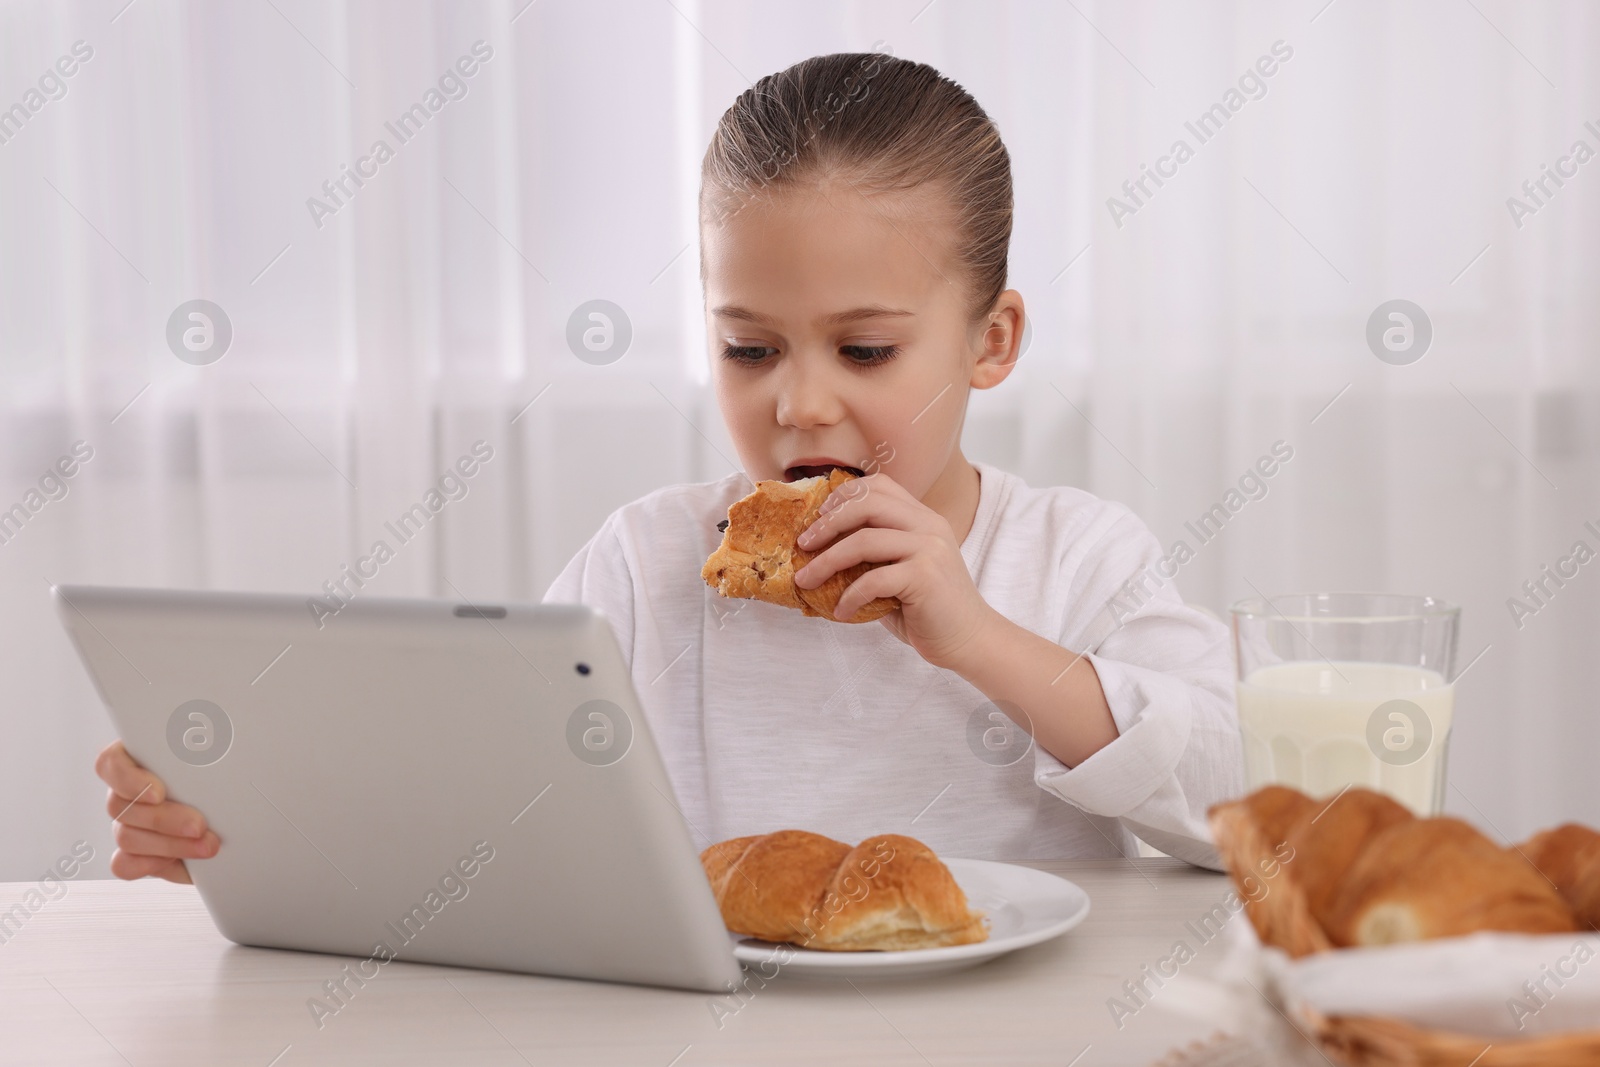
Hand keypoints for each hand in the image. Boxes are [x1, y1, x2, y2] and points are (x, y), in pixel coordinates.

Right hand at [94, 740, 218, 882]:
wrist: (242, 811)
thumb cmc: (229, 770)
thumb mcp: (222, 750)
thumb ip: (210, 741)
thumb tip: (219, 729)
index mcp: (140, 758)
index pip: (111, 762)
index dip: (128, 778)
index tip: (159, 792)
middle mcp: (128, 791)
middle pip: (120, 806)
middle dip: (165, 819)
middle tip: (200, 825)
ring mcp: (128, 824)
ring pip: (127, 837)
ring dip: (170, 844)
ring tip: (207, 845)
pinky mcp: (135, 854)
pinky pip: (125, 864)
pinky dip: (152, 865)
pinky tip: (181, 862)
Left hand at [792, 472, 999, 670]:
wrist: (968, 640)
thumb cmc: (927, 610)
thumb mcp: (899, 571)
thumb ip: (872, 556)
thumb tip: (816, 554)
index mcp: (923, 518)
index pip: (879, 486)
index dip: (843, 495)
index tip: (818, 517)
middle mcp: (928, 525)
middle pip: (866, 504)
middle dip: (826, 523)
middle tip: (803, 545)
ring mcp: (929, 549)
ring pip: (864, 540)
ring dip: (826, 562)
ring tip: (806, 581)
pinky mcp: (925, 577)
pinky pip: (873, 579)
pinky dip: (850, 596)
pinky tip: (841, 611)